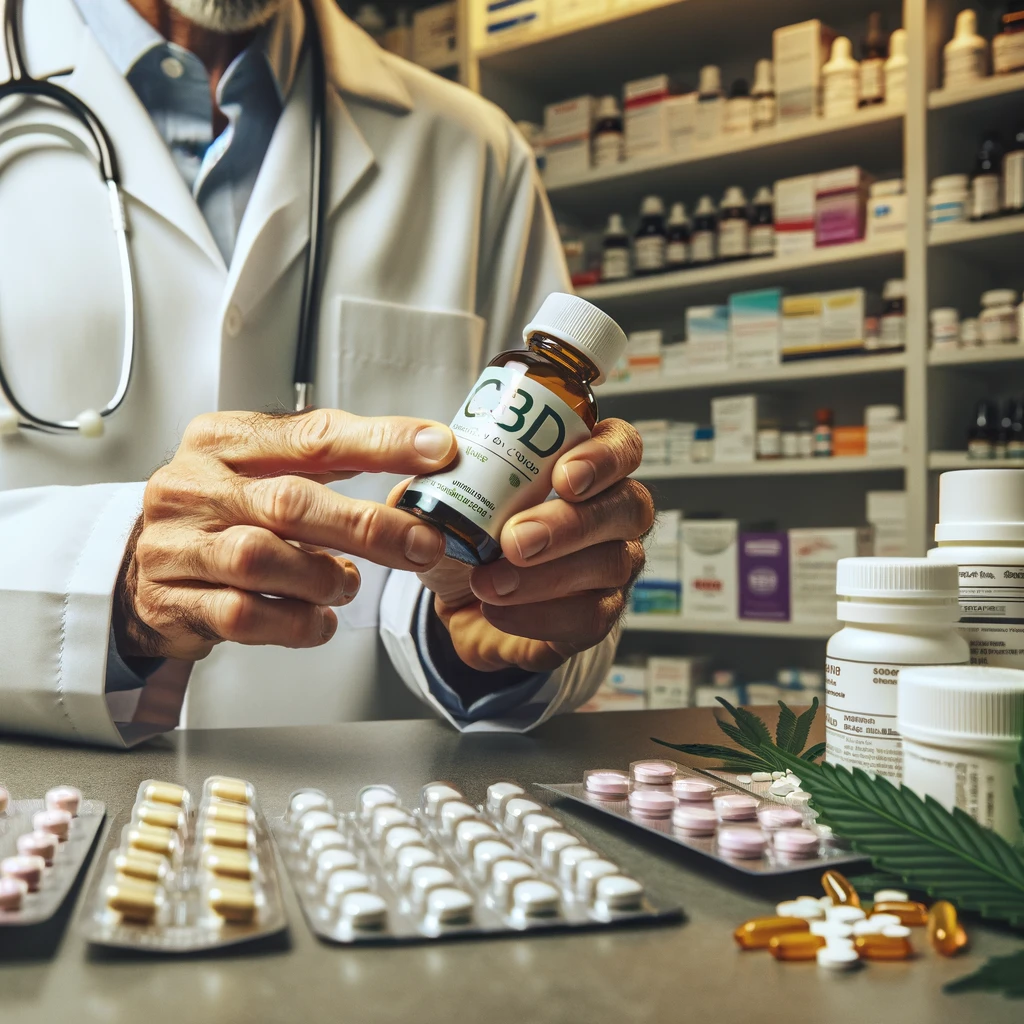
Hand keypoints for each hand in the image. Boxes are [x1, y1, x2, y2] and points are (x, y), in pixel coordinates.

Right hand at [115, 409, 455, 660]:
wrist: (141, 567)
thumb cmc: (221, 510)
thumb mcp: (265, 468)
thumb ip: (332, 458)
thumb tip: (427, 452)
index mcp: (225, 441)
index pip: (312, 435)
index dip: (380, 443)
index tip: (436, 449)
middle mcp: (195, 486)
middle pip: (290, 502)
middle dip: (368, 526)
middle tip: (422, 543)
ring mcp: (176, 544)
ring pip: (260, 559)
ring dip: (324, 578)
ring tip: (348, 584)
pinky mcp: (170, 600)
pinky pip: (242, 615)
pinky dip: (296, 621)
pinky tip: (319, 618)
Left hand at [411, 419, 652, 674]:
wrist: (462, 600)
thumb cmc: (472, 534)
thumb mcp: (447, 497)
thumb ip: (443, 472)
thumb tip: (429, 455)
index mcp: (585, 466)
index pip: (622, 445)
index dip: (603, 458)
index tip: (563, 476)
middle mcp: (613, 512)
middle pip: (627, 507)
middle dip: (570, 524)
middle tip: (514, 540)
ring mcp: (614, 565)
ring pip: (611, 564)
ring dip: (546, 575)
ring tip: (489, 581)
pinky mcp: (599, 615)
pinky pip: (590, 617)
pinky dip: (540, 614)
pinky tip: (498, 609)